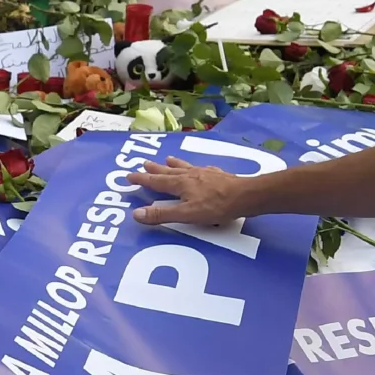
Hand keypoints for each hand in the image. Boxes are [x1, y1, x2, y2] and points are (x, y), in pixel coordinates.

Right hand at [127, 160, 253, 227]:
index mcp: (180, 184)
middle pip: (168, 171)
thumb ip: (162, 215)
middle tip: (144, 163)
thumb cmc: (215, 206)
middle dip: (155, 169)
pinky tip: (199, 168)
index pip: (156, 181)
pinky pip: (201, 169)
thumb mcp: (186, 214)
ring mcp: (204, 173)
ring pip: (184, 167)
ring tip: (167, 159)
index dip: (142, 179)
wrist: (244, 196)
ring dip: (174, 164)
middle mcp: (189, 175)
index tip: (129, 175)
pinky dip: (194, 168)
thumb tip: (136, 214)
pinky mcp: (217, 175)